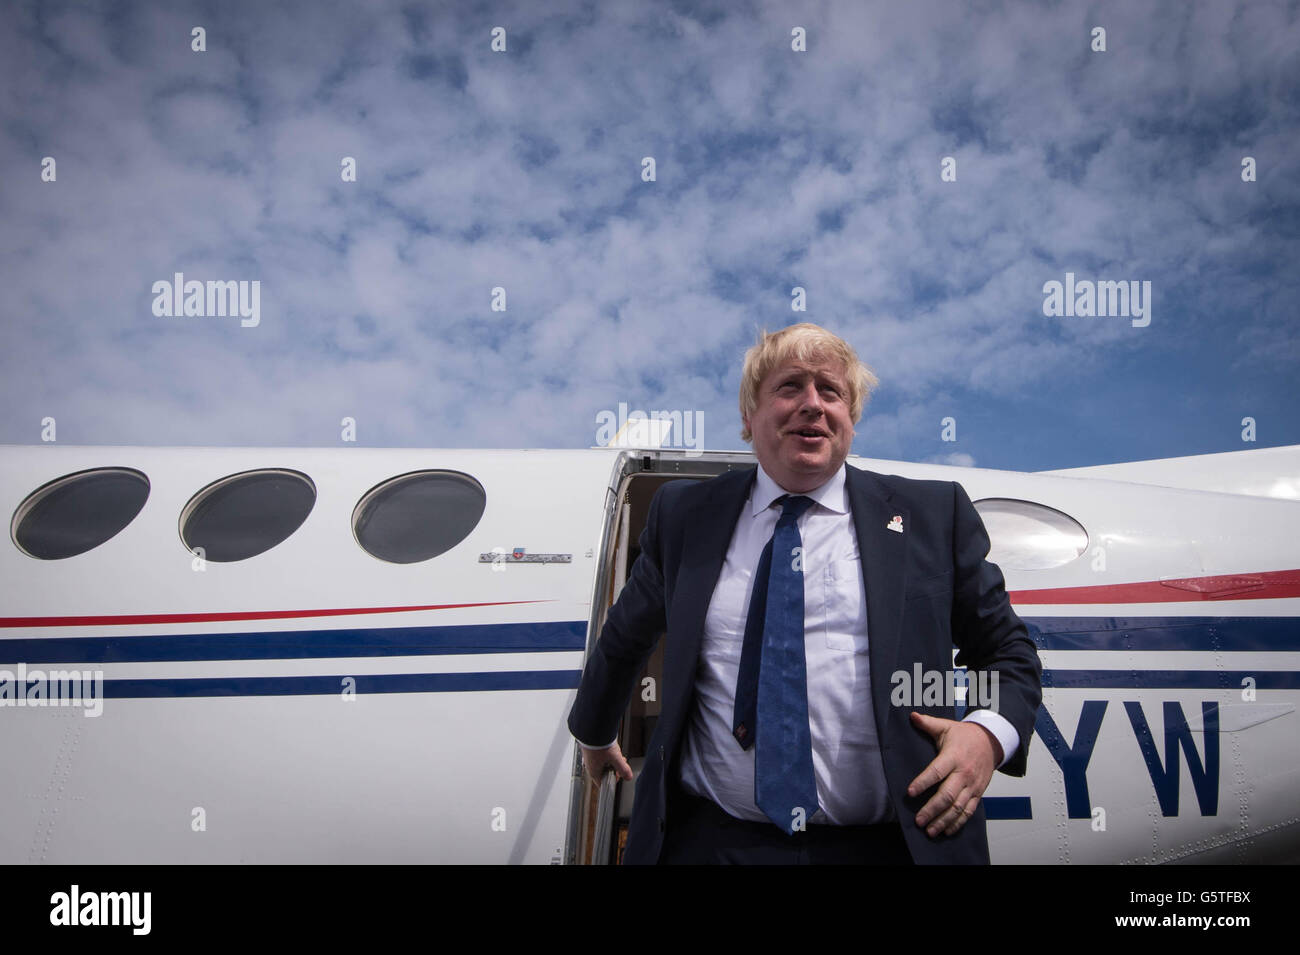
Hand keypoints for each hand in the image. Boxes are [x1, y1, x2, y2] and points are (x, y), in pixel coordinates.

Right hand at [581, 741, 633, 782]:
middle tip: (620, 760)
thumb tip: (629, 777)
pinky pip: (600, 755)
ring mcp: (590, 757)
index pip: (603, 783)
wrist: (591, 729)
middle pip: (605, 772)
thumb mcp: (615, 758)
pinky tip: (610, 746)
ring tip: (616, 751)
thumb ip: (623, 769)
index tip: (619, 773)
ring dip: (612, 759)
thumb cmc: (600, 744)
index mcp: (594, 772)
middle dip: (615, 767)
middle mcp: (590, 766)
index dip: (613, 780)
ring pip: (603, 762)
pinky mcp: (590, 749)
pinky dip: (607, 752)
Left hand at [906, 712, 1001, 837]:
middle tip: (918, 820)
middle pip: (947, 795)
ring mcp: (972, 785)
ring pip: (958, 807)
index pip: (937, 771)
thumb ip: (928, 723)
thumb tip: (912, 716)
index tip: (910, 792)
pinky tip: (947, 831)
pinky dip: (958, 823)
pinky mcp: (977, 793)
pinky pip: (968, 811)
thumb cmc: (965, 735)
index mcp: (953, 756)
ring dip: (943, 820)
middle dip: (932, 809)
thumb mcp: (946, 726)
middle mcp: (963, 773)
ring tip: (929, 830)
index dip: (923, 782)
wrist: (991, 741)